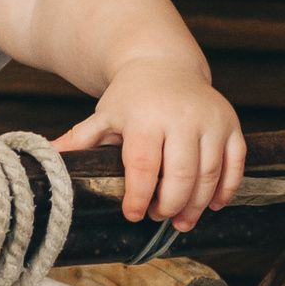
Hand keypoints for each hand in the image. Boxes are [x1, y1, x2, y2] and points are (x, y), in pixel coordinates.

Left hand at [55, 58, 244, 230]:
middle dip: (169, 205)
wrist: (163, 65)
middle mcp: (182, 118)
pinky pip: (236, 164)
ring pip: (210, 175)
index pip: (144, 167)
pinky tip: (212, 204)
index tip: (132, 214)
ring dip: (196, 205)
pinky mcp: (231, 125)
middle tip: (158, 218)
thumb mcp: (104, 116)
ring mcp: (211, 121)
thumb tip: (48, 157)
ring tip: (182, 221)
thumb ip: (81, 139)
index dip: (138, 196)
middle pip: (180, 175)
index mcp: (146, 118)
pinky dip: (227, 189)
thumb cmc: (130, 98)